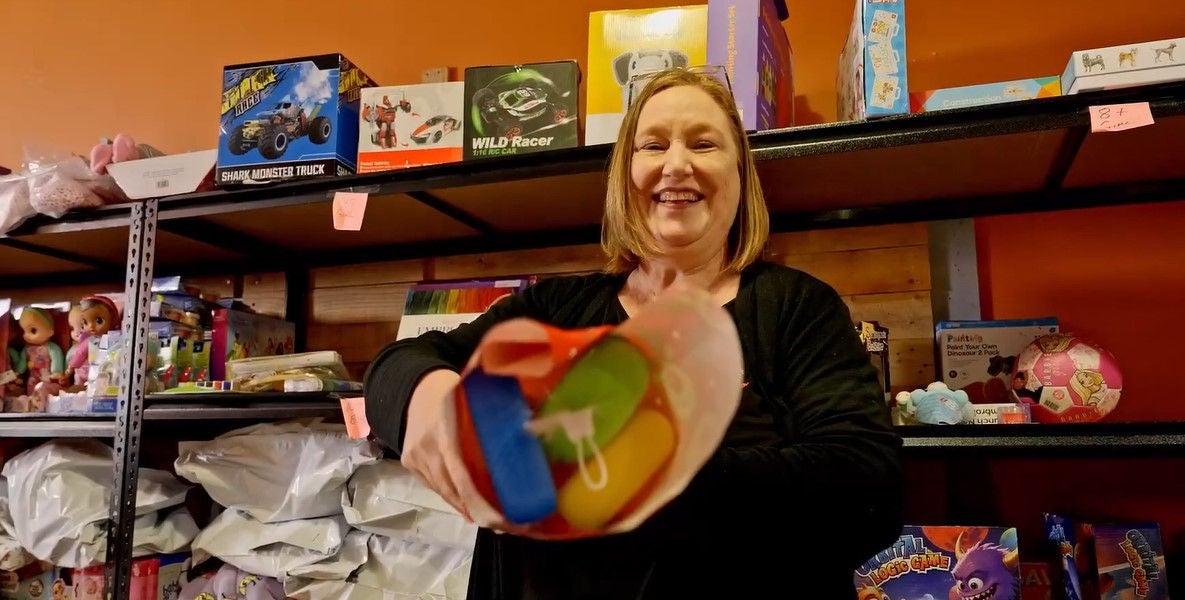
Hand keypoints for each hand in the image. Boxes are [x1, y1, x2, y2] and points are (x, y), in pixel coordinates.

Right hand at [401, 369, 540, 534]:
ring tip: (500, 522)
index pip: (463, 476)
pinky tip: (476, 510)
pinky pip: (438, 489)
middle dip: (486, 514)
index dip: (485, 502)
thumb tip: (539, 426)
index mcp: (447, 426)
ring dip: (472, 511)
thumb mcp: (478, 397)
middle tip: (513, 525)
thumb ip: (504, 411)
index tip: (510, 517)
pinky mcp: (411, 465)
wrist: (414, 389)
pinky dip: (457, 501)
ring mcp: (416, 458)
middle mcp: (429, 447)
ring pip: (447, 494)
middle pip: (457, 492)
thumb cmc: (456, 391)